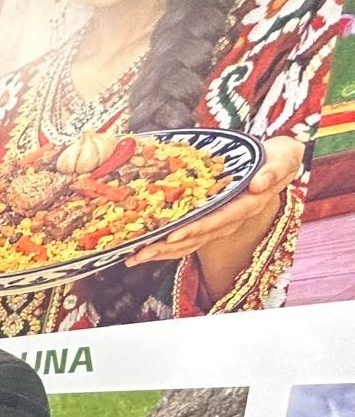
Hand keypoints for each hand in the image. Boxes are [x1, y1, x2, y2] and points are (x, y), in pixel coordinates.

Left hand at [127, 135, 302, 266]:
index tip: (174, 235)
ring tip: (132, 258)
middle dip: (168, 246)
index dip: (198, 228)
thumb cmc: (278, 159)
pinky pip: (185, 240)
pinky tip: (140, 250)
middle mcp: (231, 220)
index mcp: (248, 205)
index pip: (220, 219)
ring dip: (160, 252)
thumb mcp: (284, 158)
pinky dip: (163, 246)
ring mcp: (218, 225)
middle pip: (198, 237)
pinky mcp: (207, 224)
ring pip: (188, 244)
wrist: (276, 166)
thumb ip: (274, 170)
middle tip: (141, 252)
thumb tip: (258, 185)